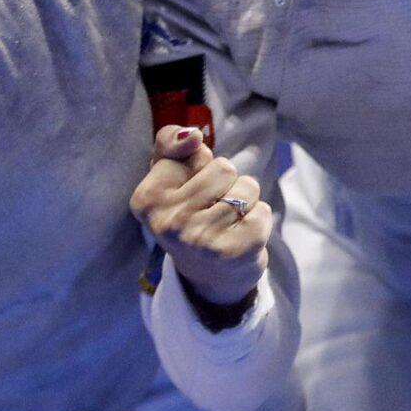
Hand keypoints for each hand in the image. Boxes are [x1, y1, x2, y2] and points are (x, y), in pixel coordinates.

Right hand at [130, 125, 269, 308]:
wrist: (210, 275)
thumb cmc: (190, 213)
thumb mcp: (170, 176)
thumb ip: (171, 143)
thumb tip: (192, 135)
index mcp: (147, 199)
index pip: (193, 148)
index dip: (201, 165)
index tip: (190, 189)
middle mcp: (168, 222)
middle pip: (225, 167)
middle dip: (227, 183)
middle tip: (213, 210)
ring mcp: (200, 240)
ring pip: (247, 187)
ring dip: (245, 201)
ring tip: (228, 223)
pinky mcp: (233, 252)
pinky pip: (263, 211)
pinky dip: (259, 219)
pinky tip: (241, 236)